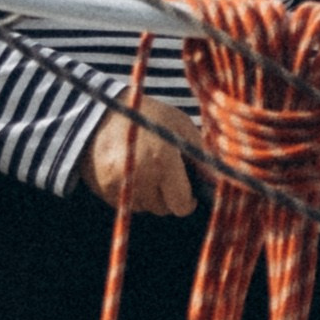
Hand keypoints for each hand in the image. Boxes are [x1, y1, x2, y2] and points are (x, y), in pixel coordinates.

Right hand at [85, 97, 201, 215]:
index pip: (181, 205)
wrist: (101, 110)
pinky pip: (126, 204)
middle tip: (165, 173)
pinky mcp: (103, 190)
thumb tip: (218, 179)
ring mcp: (118, 186)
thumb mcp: (180, 125)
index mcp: (162, 161)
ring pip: (145, 208)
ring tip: (146, 168)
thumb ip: (201, 154)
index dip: (188, 201)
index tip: (189, 193)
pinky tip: (131, 171)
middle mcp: (140, 177)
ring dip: (150, 195)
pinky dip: (132, 193)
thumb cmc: (148, 115)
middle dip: (169, 196)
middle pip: (163, 209)